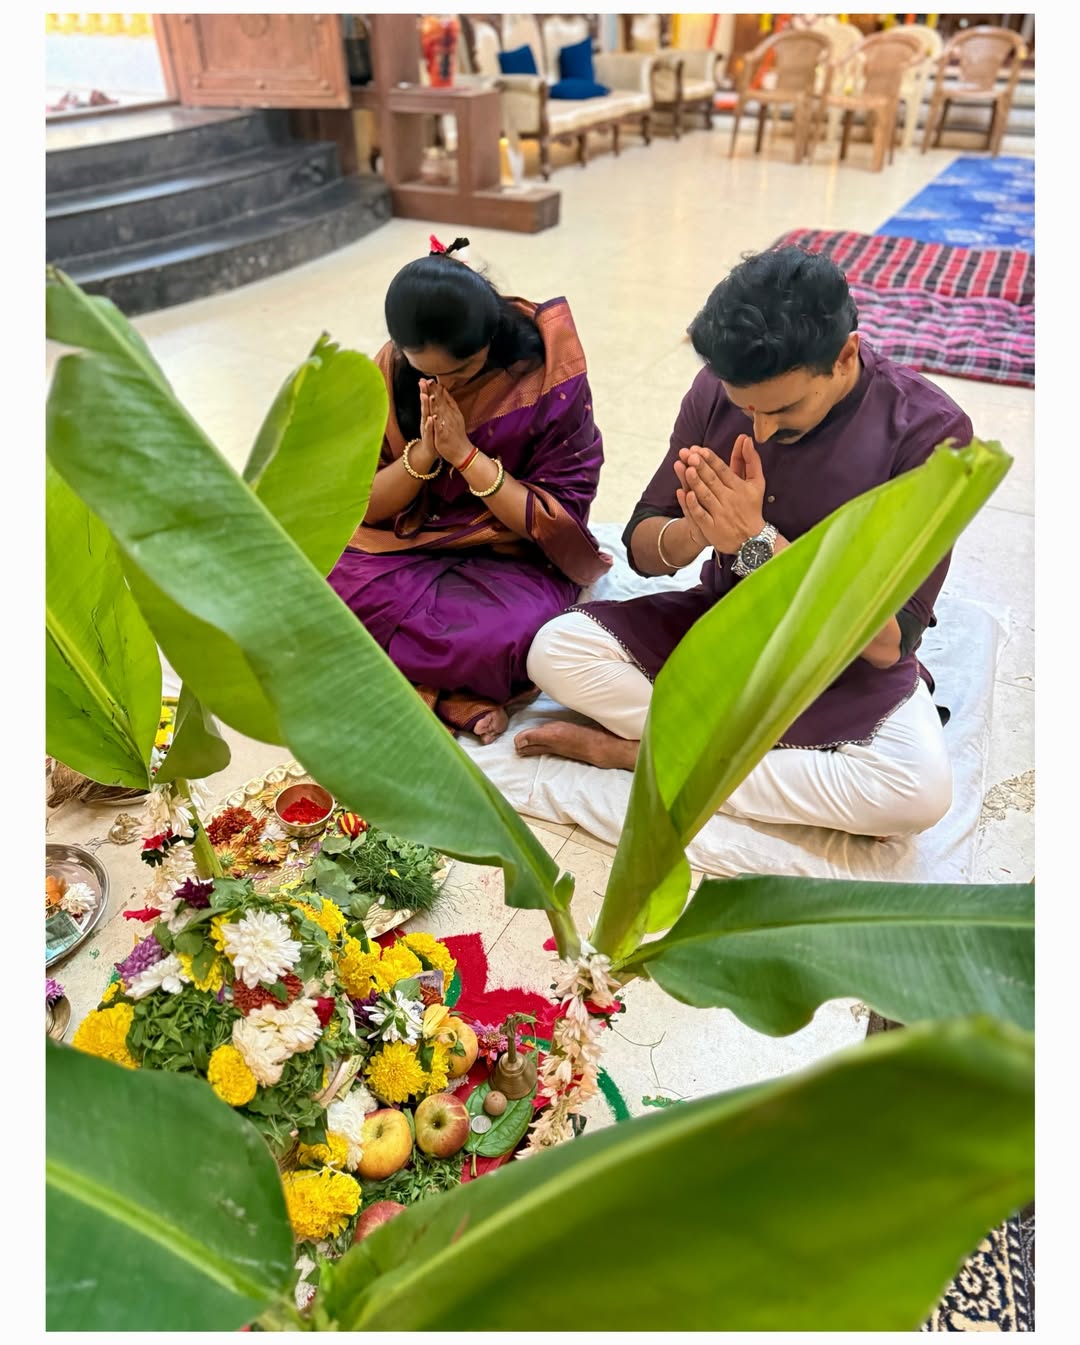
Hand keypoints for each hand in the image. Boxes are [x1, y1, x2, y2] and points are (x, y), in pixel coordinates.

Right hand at [414, 379, 439, 470]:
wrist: (429, 451)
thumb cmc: (432, 432)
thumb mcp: (432, 417)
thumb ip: (431, 406)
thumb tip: (430, 393)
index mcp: (427, 414)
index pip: (427, 400)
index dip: (426, 389)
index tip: (425, 378)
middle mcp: (425, 419)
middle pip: (424, 405)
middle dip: (423, 393)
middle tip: (422, 382)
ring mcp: (426, 428)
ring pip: (425, 415)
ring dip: (425, 406)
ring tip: (424, 395)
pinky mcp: (429, 437)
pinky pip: (429, 430)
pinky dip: (429, 424)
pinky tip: (430, 418)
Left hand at [428, 381, 473, 467]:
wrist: (462, 452)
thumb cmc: (456, 433)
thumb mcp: (455, 415)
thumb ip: (450, 402)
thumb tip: (444, 389)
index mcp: (450, 412)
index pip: (442, 398)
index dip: (436, 389)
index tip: (429, 378)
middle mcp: (449, 418)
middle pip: (440, 403)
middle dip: (434, 392)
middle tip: (427, 381)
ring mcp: (447, 427)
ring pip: (441, 415)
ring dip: (436, 405)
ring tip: (431, 395)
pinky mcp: (444, 437)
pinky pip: (441, 429)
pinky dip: (437, 423)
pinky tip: (434, 417)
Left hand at [674, 436, 766, 554]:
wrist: (752, 540)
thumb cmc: (751, 506)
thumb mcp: (756, 482)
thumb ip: (750, 460)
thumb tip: (746, 438)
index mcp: (739, 487)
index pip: (723, 470)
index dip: (711, 460)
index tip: (699, 449)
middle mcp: (730, 500)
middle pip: (712, 481)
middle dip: (700, 466)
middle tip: (688, 454)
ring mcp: (720, 514)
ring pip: (706, 496)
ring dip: (696, 482)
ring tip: (686, 468)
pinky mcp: (712, 528)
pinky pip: (701, 516)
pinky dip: (694, 505)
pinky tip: (685, 494)